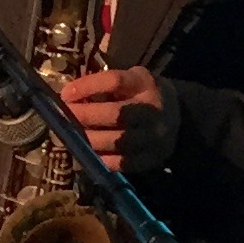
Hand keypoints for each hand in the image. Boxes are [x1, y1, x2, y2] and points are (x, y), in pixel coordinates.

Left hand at [58, 66, 173, 174]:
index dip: (88, 86)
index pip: (115, 81)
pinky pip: (122, 162)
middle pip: (116, 114)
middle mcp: (152, 110)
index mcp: (144, 84)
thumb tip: (69, 96)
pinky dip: (100, 158)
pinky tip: (86, 151)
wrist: (178, 118)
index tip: (66, 93)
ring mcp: (154, 136)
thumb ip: (105, 85)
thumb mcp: (131, 80)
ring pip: (118, 141)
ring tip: (72, 135)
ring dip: (89, 139)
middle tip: (65, 116)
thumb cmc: (142, 95)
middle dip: (85, 116)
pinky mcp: (151, 158)